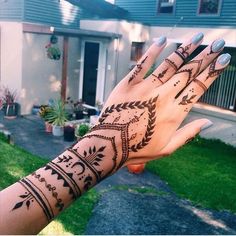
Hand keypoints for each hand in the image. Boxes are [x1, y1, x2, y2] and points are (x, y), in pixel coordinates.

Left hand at [90, 33, 229, 165]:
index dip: (213, 72)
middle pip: (188, 73)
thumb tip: (208, 122)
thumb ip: (188, 134)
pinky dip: (153, 51)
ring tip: (198, 37)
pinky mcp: (128, 84)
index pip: (198, 88)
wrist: (109, 145)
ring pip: (169, 64)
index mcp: (174, 114)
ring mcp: (145, 89)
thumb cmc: (138, 150)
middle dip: (205, 57)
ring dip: (185, 49)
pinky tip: (163, 39)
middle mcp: (162, 97)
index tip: (224, 59)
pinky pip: (142, 64)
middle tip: (217, 44)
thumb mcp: (167, 149)